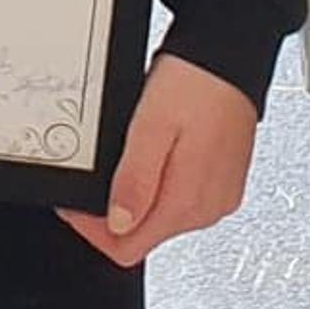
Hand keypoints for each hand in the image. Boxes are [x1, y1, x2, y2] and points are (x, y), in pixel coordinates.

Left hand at [61, 54, 254, 264]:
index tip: (79, 204)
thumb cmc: (196, 84)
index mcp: (186, 201)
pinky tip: (162, 152)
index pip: (126, 248)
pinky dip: (165, 185)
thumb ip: (134, 180)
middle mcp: (208, 208)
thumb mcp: (150, 127)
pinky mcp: (226, 183)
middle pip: (145, 235)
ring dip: (141, 197)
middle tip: (104, 171)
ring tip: (135, 153)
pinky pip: (186, 199)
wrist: (231, 60)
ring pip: (164, 218)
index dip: (93, 231)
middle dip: (116, 212)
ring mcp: (219, 197)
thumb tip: (118, 223)